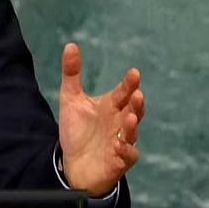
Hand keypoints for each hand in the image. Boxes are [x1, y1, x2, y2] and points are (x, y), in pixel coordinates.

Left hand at [58, 42, 144, 196]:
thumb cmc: (77, 130)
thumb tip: (71, 45)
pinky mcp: (119, 161)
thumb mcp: (71, 99)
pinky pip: (128, 156)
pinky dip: (126, 150)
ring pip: (132, 132)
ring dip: (132, 125)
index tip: (134, 73)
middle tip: (137, 94)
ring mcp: (121, 141)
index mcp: (111, 106)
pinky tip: (120, 145)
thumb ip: (72, 73)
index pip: (123, 92)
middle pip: (133, 110)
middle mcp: (119, 122)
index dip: (129, 84)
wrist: (73, 163)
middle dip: (136, 103)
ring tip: (130, 116)